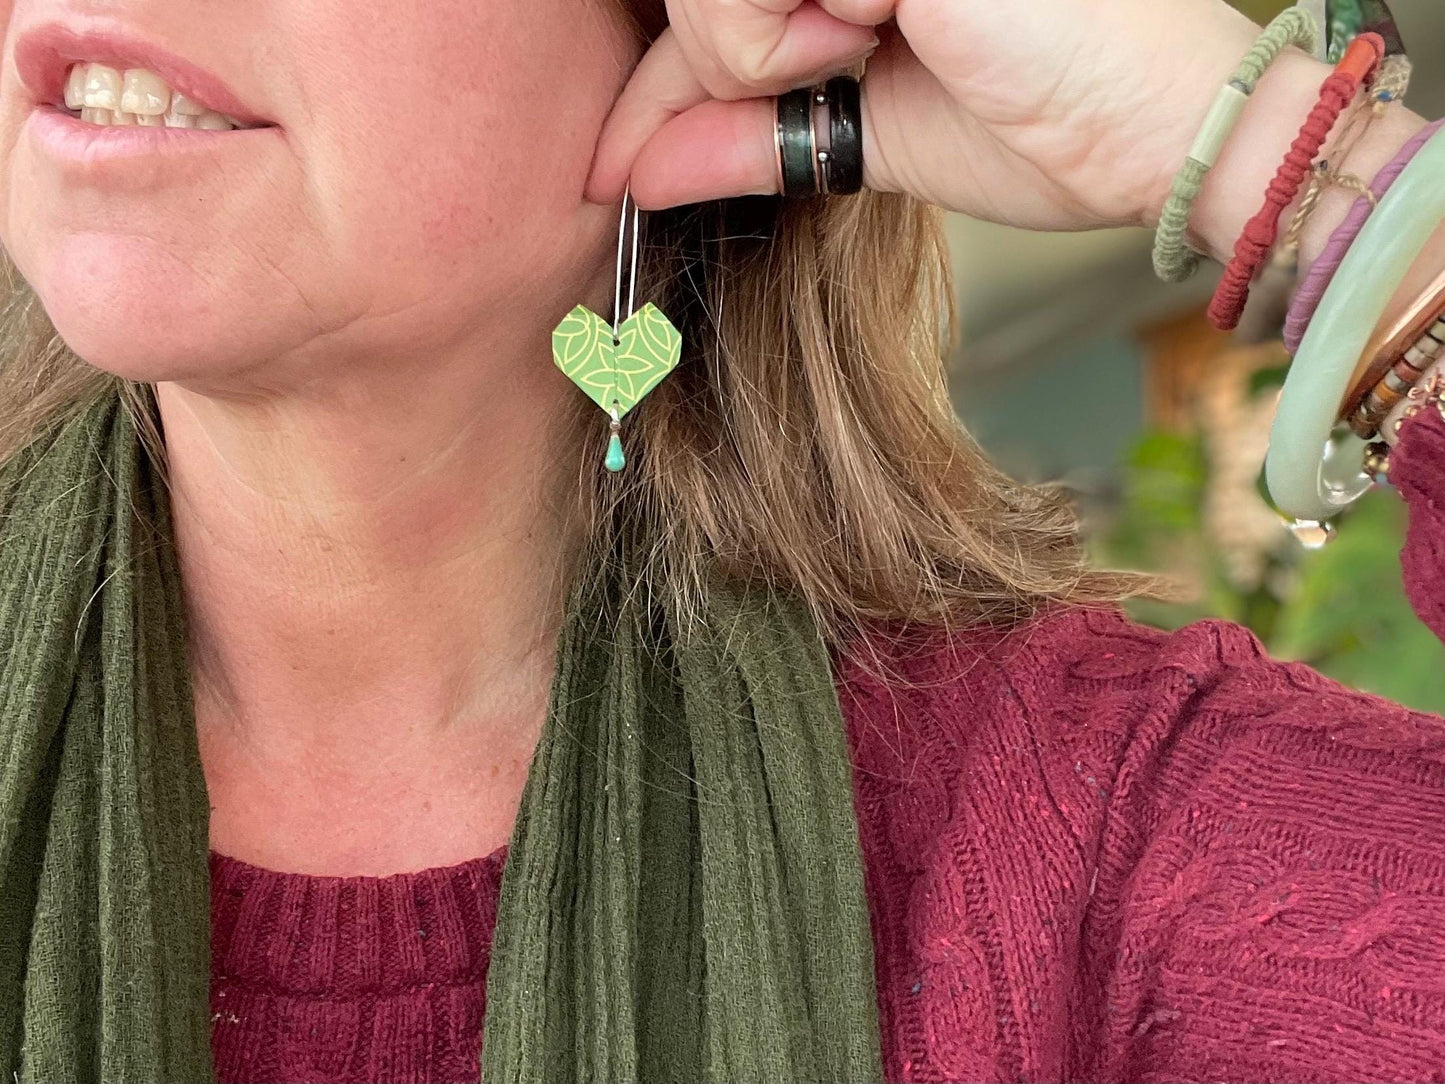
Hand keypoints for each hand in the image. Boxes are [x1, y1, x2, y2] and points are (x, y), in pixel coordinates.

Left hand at [586, 0, 1269, 230]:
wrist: (1158, 131)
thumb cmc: (1046, 127)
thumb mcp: (865, 138)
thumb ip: (750, 135)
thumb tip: (636, 174)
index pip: (703, 10)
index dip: (646, 87)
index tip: (605, 165)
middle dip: (706, 58)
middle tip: (823, 68)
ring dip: (748, 42)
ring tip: (868, 41)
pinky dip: (778, 30)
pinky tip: (884, 20)